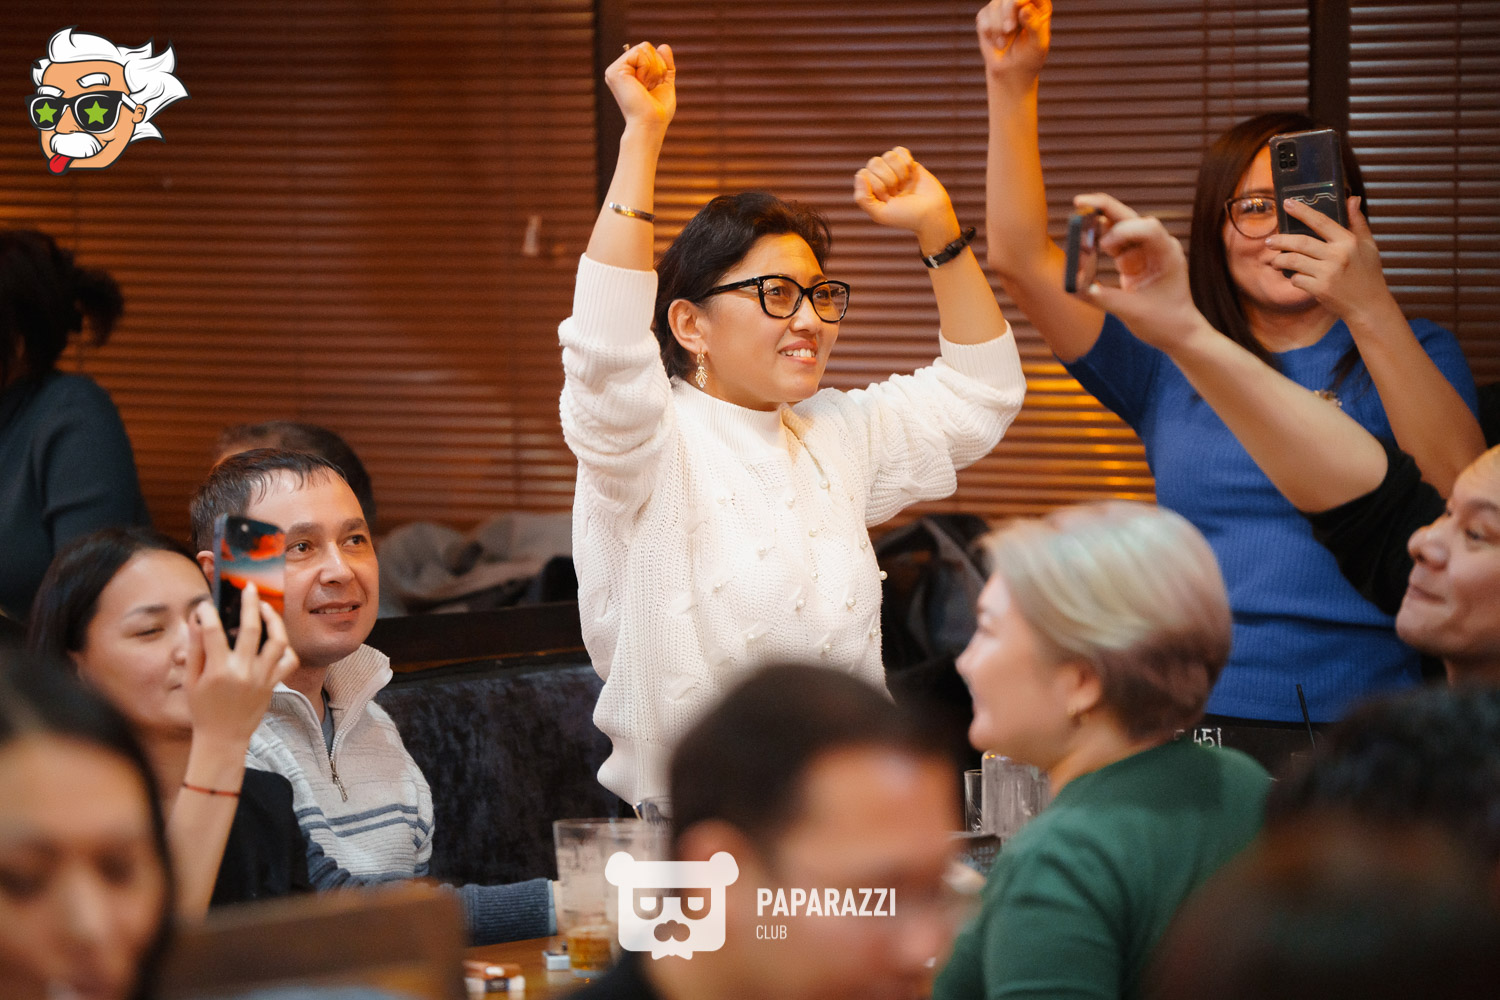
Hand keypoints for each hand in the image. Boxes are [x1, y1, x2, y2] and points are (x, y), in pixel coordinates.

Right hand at [187, 584, 298, 748]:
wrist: (223, 739)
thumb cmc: (203, 709)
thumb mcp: (191, 680)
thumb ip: (195, 649)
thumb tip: (197, 620)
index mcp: (218, 671)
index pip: (213, 632)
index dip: (208, 613)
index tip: (206, 604)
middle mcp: (243, 672)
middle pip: (251, 629)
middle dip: (250, 603)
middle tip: (249, 588)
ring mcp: (261, 678)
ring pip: (278, 642)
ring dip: (274, 621)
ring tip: (266, 608)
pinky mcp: (273, 684)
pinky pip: (288, 661)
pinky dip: (286, 647)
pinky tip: (277, 638)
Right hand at [604, 42, 675, 131]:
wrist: (650, 123)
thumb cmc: (658, 110)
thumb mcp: (664, 84)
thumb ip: (665, 66)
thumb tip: (664, 46)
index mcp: (629, 73)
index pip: (649, 51)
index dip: (660, 67)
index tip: (654, 87)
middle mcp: (619, 70)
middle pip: (646, 46)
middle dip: (657, 66)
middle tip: (650, 87)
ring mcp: (615, 70)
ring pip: (644, 47)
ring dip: (653, 69)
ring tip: (645, 87)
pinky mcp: (614, 70)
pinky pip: (639, 52)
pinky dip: (646, 69)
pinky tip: (641, 84)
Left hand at [854, 147, 958, 247]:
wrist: (932, 213)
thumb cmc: (906, 216)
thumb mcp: (880, 214)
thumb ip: (863, 198)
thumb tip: (859, 175)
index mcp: (869, 189)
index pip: (863, 173)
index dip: (877, 185)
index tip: (888, 199)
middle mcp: (879, 177)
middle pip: (874, 162)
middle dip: (889, 179)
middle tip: (898, 192)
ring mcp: (893, 169)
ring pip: (888, 155)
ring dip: (899, 171)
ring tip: (905, 184)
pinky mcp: (907, 162)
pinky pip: (899, 150)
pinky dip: (906, 162)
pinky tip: (911, 174)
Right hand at [976, 0, 1050, 86]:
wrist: (1011, 72)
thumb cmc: (1029, 58)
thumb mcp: (1037, 43)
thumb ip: (1034, 25)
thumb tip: (1024, 8)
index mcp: (1038, 5)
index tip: (1019, 3)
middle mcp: (1020, 3)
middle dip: (1007, 12)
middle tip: (1009, 29)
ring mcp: (1003, 8)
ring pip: (995, 5)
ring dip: (997, 26)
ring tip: (1003, 43)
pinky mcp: (987, 17)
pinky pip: (983, 16)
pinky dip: (989, 31)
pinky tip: (997, 42)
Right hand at [1073, 193, 1209, 352]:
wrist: (1179, 334)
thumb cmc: (1166, 322)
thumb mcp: (1133, 312)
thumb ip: (1103, 298)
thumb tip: (1075, 288)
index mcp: (1168, 254)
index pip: (1147, 228)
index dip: (1123, 230)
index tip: (1103, 245)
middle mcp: (1157, 246)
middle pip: (1130, 217)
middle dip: (1105, 207)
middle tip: (1080, 201)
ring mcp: (1145, 251)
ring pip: (1120, 227)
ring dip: (1099, 224)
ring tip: (1077, 221)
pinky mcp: (1134, 260)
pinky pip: (1114, 244)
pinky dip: (1098, 241)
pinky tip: (1083, 241)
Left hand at [1267, 196, 1397, 324]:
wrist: (1368, 305)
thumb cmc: (1368, 273)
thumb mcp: (1368, 245)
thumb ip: (1358, 222)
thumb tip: (1352, 198)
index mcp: (1349, 241)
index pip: (1321, 221)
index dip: (1302, 211)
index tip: (1286, 203)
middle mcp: (1338, 255)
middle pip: (1300, 242)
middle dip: (1280, 240)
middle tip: (1269, 241)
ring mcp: (1328, 273)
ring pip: (1293, 261)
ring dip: (1279, 260)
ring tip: (1275, 260)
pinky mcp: (1319, 289)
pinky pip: (1296, 279)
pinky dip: (1293, 278)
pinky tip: (1295, 277)